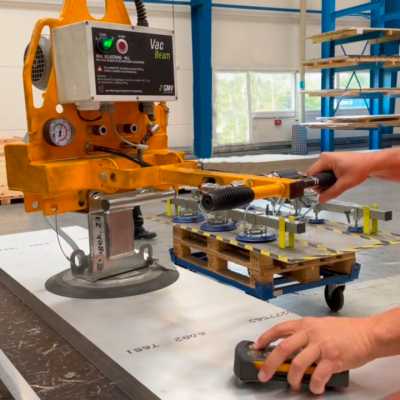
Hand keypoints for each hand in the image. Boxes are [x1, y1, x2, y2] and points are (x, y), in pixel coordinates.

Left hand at [252, 316, 376, 394]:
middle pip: (283, 349)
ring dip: (292, 378)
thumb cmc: (343, 331)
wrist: (366, 334)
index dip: (265, 338)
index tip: (256, 348)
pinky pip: (318, 376)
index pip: (279, 329)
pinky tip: (314, 389)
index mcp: (305, 324)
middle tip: (264, 375)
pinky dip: (314, 385)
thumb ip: (304, 334)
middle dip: (270, 364)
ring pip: (298, 364)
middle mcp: (310, 334)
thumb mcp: (319, 325)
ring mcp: (321, 346)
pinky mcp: (333, 360)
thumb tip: (289, 349)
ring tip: (293, 386)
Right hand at [307, 152, 371, 202]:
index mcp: (324, 159)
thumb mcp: (345, 184)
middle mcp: (324, 157)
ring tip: (337, 184)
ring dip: (326, 181)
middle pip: (315, 174)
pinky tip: (338, 180)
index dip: (315, 184)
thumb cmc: (359, 170)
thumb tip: (320, 200)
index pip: (311, 174)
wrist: (371, 163)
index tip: (324, 191)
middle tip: (333, 188)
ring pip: (320, 173)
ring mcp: (328, 158)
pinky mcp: (332, 160)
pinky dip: (330, 177)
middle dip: (322, 183)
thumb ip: (332, 192)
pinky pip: (325, 170)